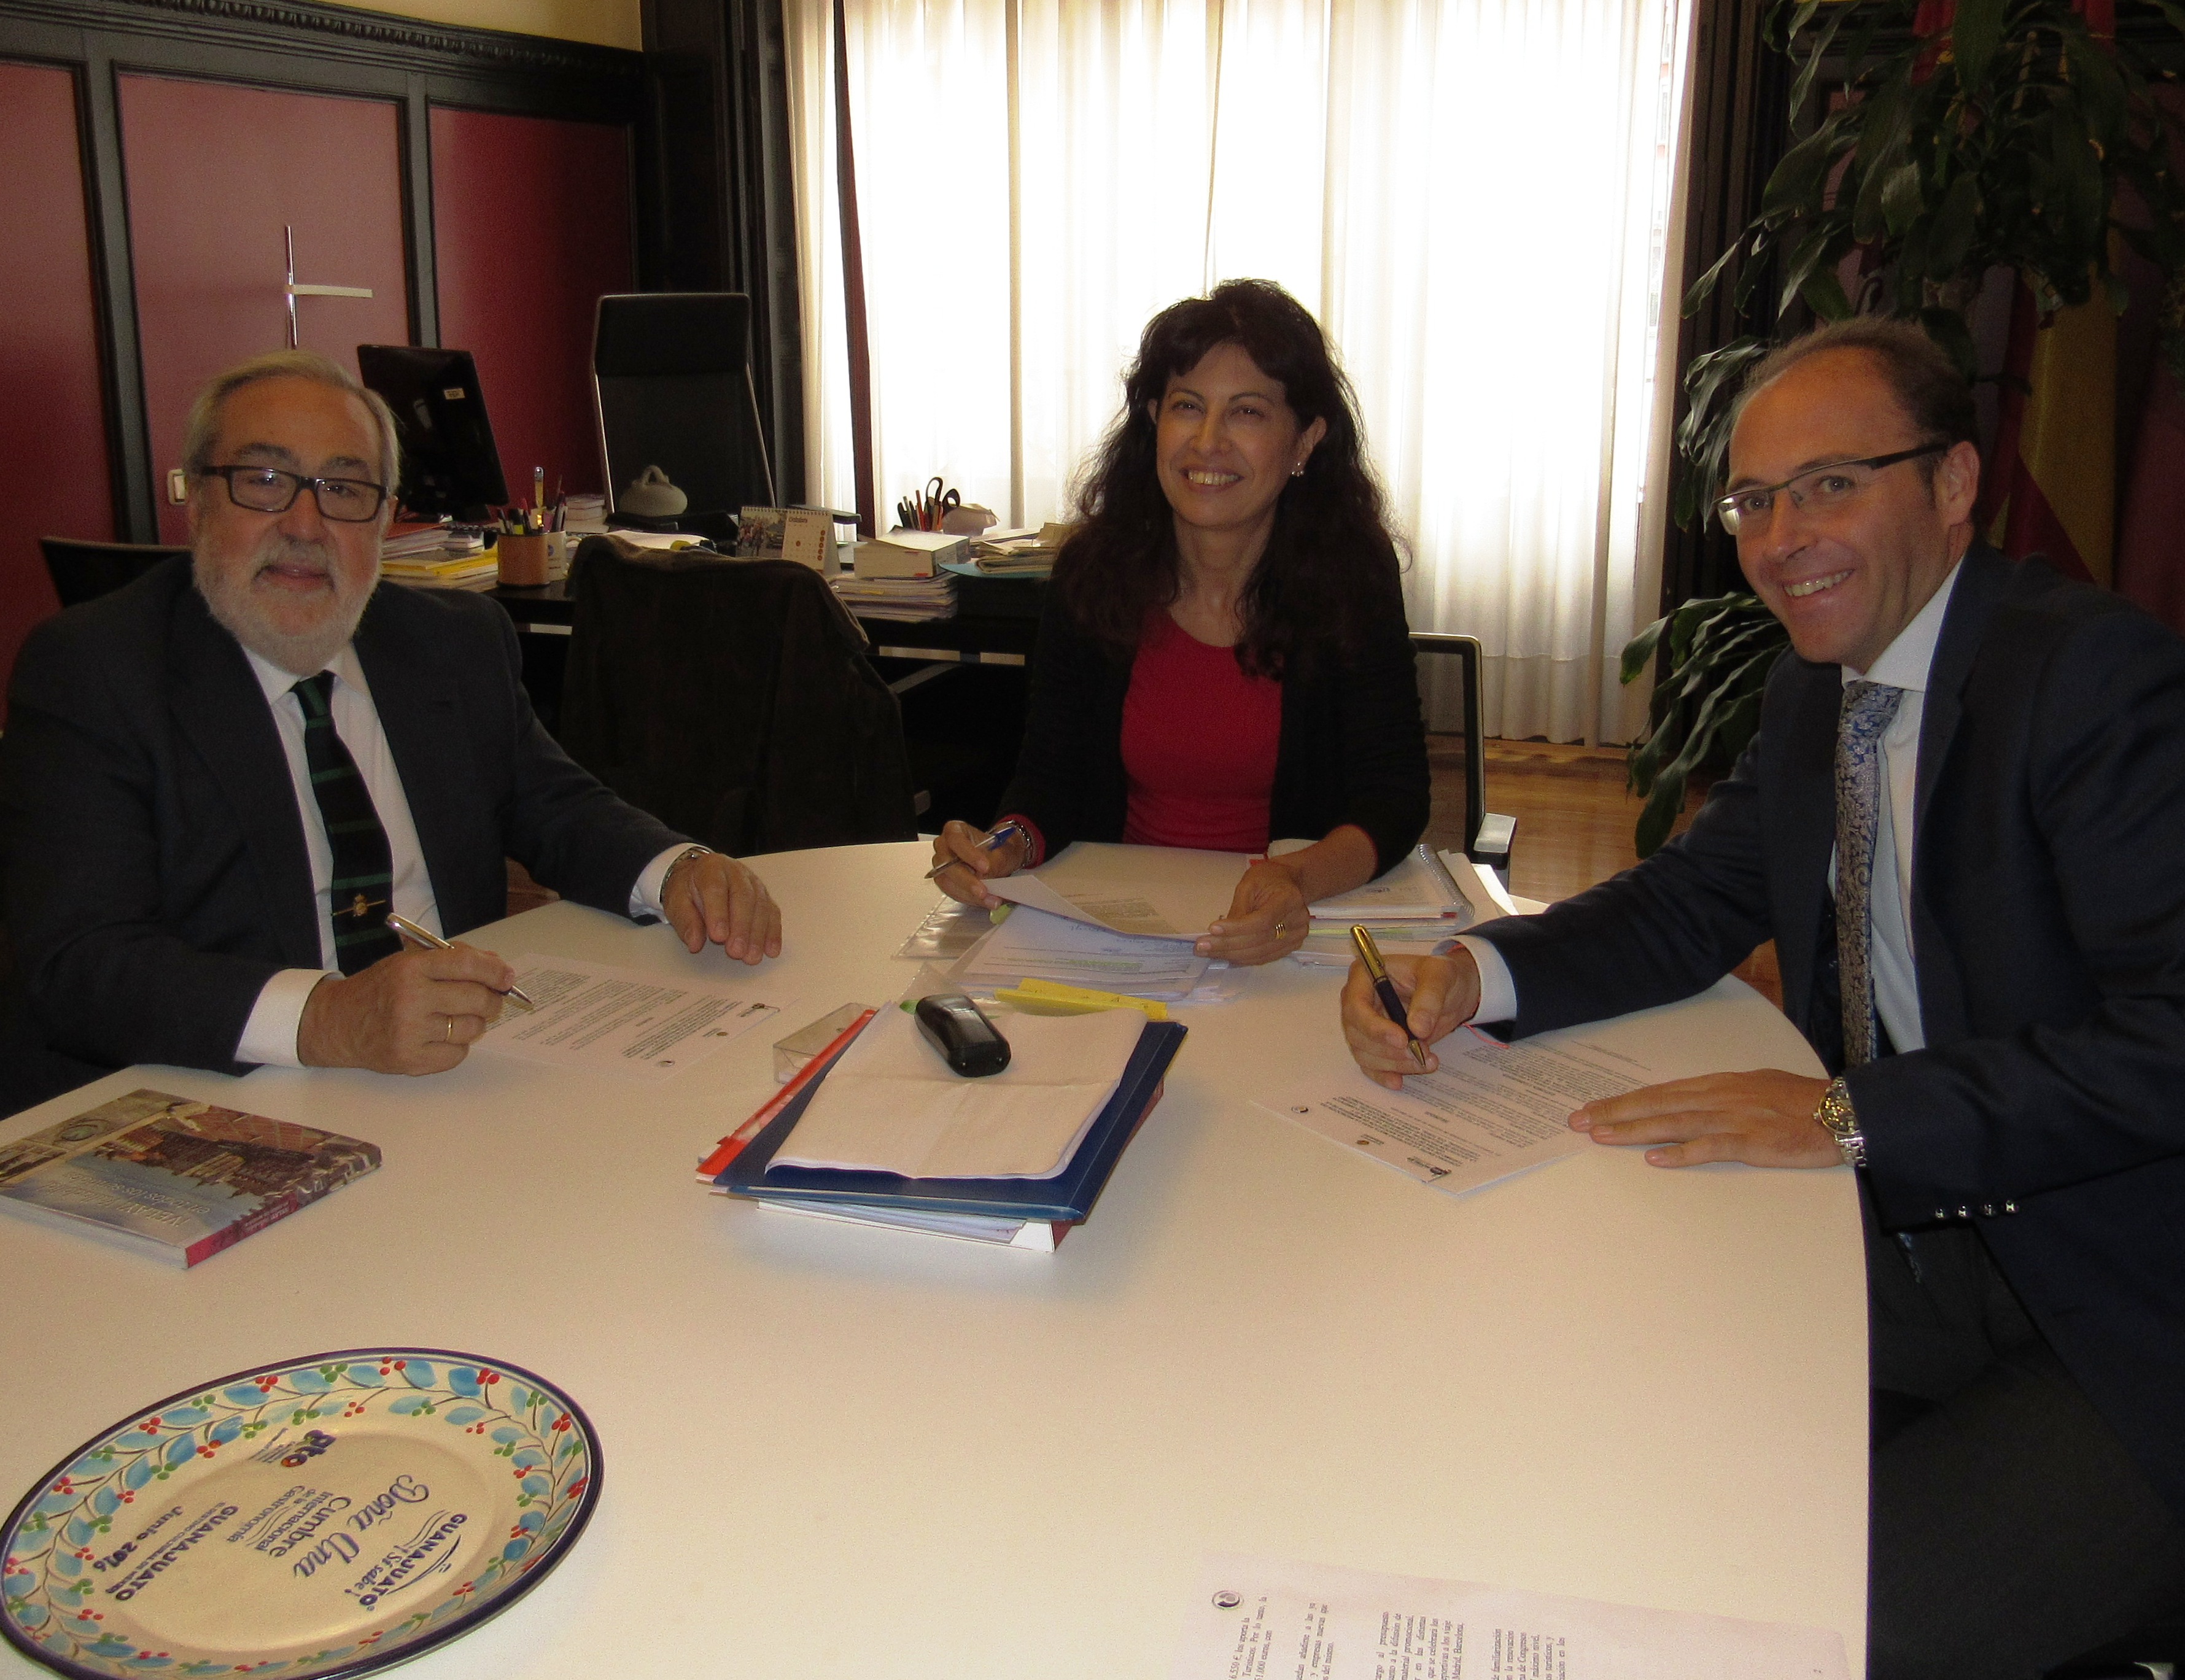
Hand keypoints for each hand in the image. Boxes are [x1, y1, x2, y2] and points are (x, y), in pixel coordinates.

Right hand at [297, 945, 511, 1073]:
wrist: (337, 1024)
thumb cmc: (380, 989)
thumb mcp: (408, 962)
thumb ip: (452, 960)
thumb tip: (497, 966)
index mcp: (411, 968)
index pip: (466, 965)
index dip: (495, 971)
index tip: (507, 977)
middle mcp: (411, 998)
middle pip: (477, 998)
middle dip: (491, 1000)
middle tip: (488, 1001)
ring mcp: (410, 1031)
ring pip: (472, 1028)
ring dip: (473, 1023)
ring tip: (455, 1019)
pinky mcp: (410, 1060)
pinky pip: (458, 1053)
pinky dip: (457, 1046)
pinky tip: (440, 1038)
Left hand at [664, 850, 782, 963]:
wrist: (698, 876)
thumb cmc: (688, 890)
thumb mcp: (677, 902)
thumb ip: (686, 921)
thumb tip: (695, 943)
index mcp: (711, 867)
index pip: (716, 888)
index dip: (718, 913)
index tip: (718, 937)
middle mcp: (736, 872)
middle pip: (743, 897)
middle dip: (741, 927)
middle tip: (736, 952)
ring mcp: (753, 883)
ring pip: (761, 905)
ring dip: (758, 934)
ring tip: (751, 957)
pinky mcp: (764, 896)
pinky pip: (772, 913)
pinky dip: (773, 933)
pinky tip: (770, 950)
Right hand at [929, 820, 1028, 907]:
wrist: (999, 859)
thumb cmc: (997, 850)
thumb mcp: (1002, 853)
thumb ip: (993, 862)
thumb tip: (983, 876)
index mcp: (955, 830)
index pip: (955, 839)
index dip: (969, 854)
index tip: (984, 867)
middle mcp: (944, 846)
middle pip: (947, 864)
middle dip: (966, 880)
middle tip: (983, 891)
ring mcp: (942, 865)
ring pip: (947, 882)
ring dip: (968, 894)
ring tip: (988, 899)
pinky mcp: (946, 881)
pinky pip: (952, 892)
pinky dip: (969, 899)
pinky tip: (983, 901)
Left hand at [1197, 859, 1310, 965]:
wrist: (1289, 883)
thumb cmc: (1268, 879)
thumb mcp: (1249, 884)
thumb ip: (1239, 908)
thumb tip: (1221, 933)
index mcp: (1288, 900)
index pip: (1261, 921)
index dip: (1236, 929)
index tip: (1212, 929)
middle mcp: (1297, 921)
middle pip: (1259, 941)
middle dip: (1227, 945)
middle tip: (1201, 946)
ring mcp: (1296, 936)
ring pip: (1260, 953)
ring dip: (1231, 955)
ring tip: (1208, 952)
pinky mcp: (1291, 946)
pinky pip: (1264, 957)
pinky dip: (1242, 958)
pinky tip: (1224, 954)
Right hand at [1340, 951, 1480, 1087]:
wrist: (1451, 993)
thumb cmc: (1441, 976)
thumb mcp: (1440, 976)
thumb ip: (1429, 998)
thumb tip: (1417, 1028)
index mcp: (1365, 976)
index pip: (1356, 1006)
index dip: (1374, 1027)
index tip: (1402, 1040)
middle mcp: (1359, 1001)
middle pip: (1357, 1034)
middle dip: (1388, 1049)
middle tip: (1420, 1053)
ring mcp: (1366, 1025)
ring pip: (1364, 1053)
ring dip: (1393, 1063)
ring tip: (1425, 1061)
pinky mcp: (1376, 1044)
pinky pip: (1371, 1064)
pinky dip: (1384, 1074)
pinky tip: (1399, 1080)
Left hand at [1568, 1070, 1837, 1167]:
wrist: (1842, 1109)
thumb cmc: (1802, 1099)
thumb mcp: (1756, 1087)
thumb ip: (1722, 1095)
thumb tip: (1694, 1100)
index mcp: (1718, 1084)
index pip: (1660, 1092)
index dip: (1625, 1100)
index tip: (1593, 1107)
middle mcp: (1718, 1096)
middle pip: (1657, 1104)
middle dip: (1615, 1112)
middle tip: (1578, 1121)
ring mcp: (1733, 1118)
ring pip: (1673, 1123)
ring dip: (1635, 1130)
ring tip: (1601, 1135)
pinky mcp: (1752, 1141)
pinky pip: (1710, 1147)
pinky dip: (1681, 1153)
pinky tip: (1655, 1159)